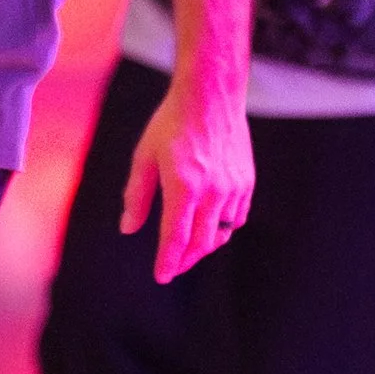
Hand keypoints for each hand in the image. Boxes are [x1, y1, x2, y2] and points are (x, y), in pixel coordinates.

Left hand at [122, 76, 254, 282]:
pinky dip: (224, 227)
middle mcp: (212, 192)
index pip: (175, 238)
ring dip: (205, 245)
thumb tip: (128, 228)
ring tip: (190, 249)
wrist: (211, 97)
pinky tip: (212, 227)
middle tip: (174, 267)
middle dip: (185, 259)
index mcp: (183, 188)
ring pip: (221, 232)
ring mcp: (233, 188)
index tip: (162, 276)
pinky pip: (237, 217)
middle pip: (200, 242)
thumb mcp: (145, 157)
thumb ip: (136, 196)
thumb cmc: (171, 123)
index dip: (168, 261)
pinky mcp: (246, 181)